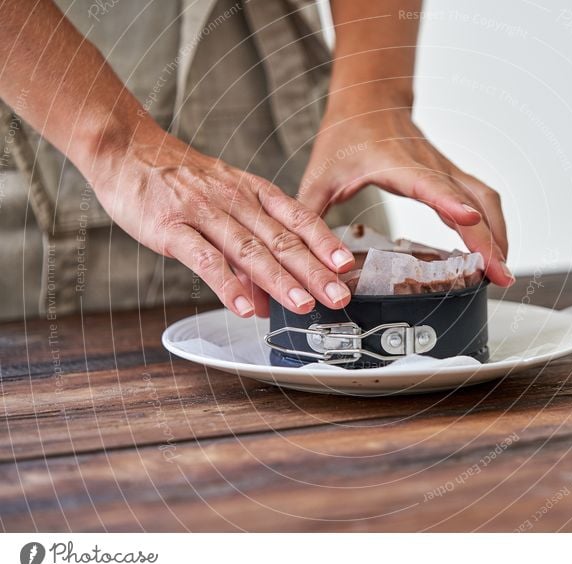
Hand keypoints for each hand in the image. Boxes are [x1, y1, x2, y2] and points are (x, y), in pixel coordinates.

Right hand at [88, 124, 355, 316]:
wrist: (127, 149)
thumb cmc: (180, 179)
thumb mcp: (225, 199)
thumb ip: (248, 244)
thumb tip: (268, 293)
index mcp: (253, 191)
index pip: (298, 218)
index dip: (325, 243)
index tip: (347, 266)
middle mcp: (235, 200)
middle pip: (282, 239)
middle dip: (314, 271)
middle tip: (338, 297)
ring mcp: (204, 213)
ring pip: (249, 250)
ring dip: (279, 281)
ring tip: (302, 306)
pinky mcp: (171, 227)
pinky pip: (204, 259)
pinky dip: (225, 284)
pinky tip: (243, 308)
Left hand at [298, 97, 513, 286]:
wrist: (368, 101)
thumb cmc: (346, 133)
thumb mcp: (319, 175)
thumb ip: (309, 214)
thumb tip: (304, 256)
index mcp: (396, 164)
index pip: (429, 183)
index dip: (450, 202)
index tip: (470, 219)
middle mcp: (428, 166)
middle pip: (469, 200)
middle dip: (489, 239)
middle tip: (499, 275)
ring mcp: (444, 170)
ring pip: (483, 199)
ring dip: (498, 234)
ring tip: (501, 271)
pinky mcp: (450, 177)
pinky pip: (481, 200)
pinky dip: (493, 226)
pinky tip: (494, 251)